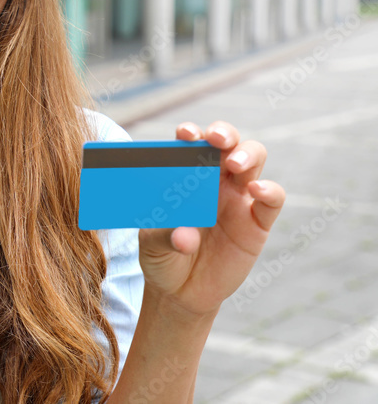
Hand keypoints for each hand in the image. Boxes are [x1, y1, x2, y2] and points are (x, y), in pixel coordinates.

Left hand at [136, 121, 285, 317]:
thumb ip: (164, 236)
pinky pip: (271, 199)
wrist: (181, 291)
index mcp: (184, 174)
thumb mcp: (152, 246)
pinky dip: (269, 190)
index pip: (190, 143)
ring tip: (234, 164)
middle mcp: (214, 179)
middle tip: (216, 140)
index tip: (185, 134)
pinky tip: (256, 190)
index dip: (191, 132)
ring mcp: (237, 198)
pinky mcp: (257, 222)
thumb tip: (185, 236)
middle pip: (228, 142)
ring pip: (253, 159)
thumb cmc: (162, 257)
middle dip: (224, 133)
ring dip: (246, 154)